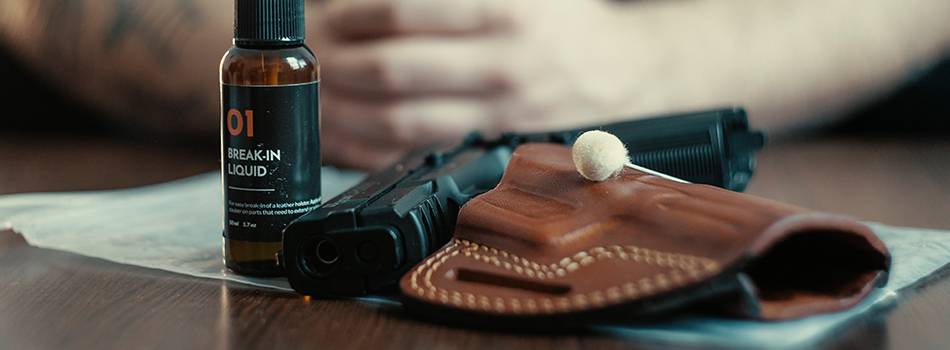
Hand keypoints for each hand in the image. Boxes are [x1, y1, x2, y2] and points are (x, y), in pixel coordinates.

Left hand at [311, 0, 644, 169]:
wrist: (618, 65)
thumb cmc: (560, 14)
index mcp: (502, 9)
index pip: (406, 11)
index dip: (356, 14)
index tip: (331, 14)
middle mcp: (500, 62)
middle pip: (395, 69)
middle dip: (343, 63)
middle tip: (317, 56)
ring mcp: (497, 109)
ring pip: (403, 117)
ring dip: (352, 109)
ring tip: (327, 93)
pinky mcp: (493, 140)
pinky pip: (425, 147)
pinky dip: (382, 140)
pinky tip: (358, 126)